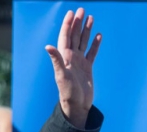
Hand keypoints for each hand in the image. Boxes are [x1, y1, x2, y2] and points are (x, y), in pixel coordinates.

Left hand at [46, 8, 101, 127]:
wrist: (77, 105)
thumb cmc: (67, 92)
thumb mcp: (61, 75)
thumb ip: (56, 60)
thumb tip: (48, 46)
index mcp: (64, 57)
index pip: (65, 37)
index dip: (68, 25)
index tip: (71, 13)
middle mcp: (71, 58)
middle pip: (75, 36)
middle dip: (78, 23)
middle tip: (82, 10)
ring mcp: (80, 62)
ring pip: (83, 42)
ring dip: (86, 30)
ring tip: (91, 18)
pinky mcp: (87, 68)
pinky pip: (92, 53)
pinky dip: (95, 44)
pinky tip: (99, 35)